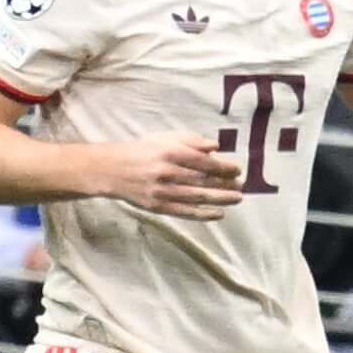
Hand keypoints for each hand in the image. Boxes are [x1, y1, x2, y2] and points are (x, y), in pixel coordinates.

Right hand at [98, 133, 243, 220]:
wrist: (111, 170)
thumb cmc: (142, 151)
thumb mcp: (163, 138)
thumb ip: (190, 140)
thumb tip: (216, 146)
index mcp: (169, 152)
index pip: (203, 162)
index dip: (223, 167)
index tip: (237, 169)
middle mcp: (167, 172)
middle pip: (203, 180)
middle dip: (225, 184)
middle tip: (241, 185)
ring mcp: (162, 191)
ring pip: (197, 197)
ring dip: (220, 199)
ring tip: (237, 198)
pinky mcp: (157, 206)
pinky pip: (184, 212)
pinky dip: (203, 214)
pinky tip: (219, 214)